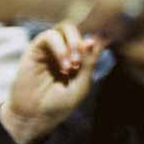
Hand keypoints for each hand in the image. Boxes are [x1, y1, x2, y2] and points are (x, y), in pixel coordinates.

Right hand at [0, 24, 103, 143]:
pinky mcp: (35, 50)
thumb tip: (92, 41)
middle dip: (81, 42)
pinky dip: (60, 48)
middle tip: (79, 63)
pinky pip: (49, 36)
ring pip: (64, 27)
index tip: (108, 40)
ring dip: (72, 43)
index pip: (88, 39)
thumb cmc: (58, 104)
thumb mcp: (80, 86)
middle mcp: (62, 50)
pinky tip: (64, 65)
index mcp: (76, 58)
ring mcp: (49, 49)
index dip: (99, 38)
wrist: (35, 115)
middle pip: (76, 29)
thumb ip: (88, 64)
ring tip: (72, 65)